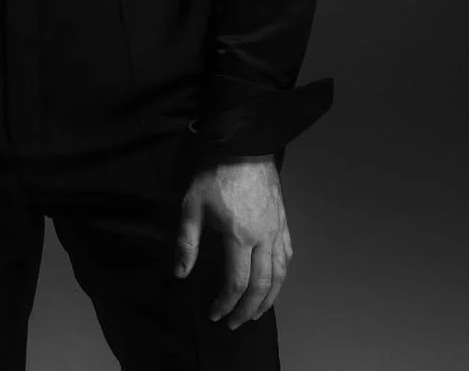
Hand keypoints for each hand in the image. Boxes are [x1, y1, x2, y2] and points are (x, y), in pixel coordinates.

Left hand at [174, 156, 291, 329]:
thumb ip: (187, 242)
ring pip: (279, 275)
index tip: (215, 314)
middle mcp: (263, 238)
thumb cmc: (215, 173)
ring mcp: (277, 230)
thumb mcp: (192, 204)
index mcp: (239, 236)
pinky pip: (287, 256)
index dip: (226, 303)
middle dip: (247, 310)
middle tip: (234, 324)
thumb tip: (181, 274)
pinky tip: (274, 283)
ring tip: (255, 314)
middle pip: (261, 285)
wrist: (244, 145)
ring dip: (268, 299)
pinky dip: (281, 276)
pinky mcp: (283, 221)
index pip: (236, 282)